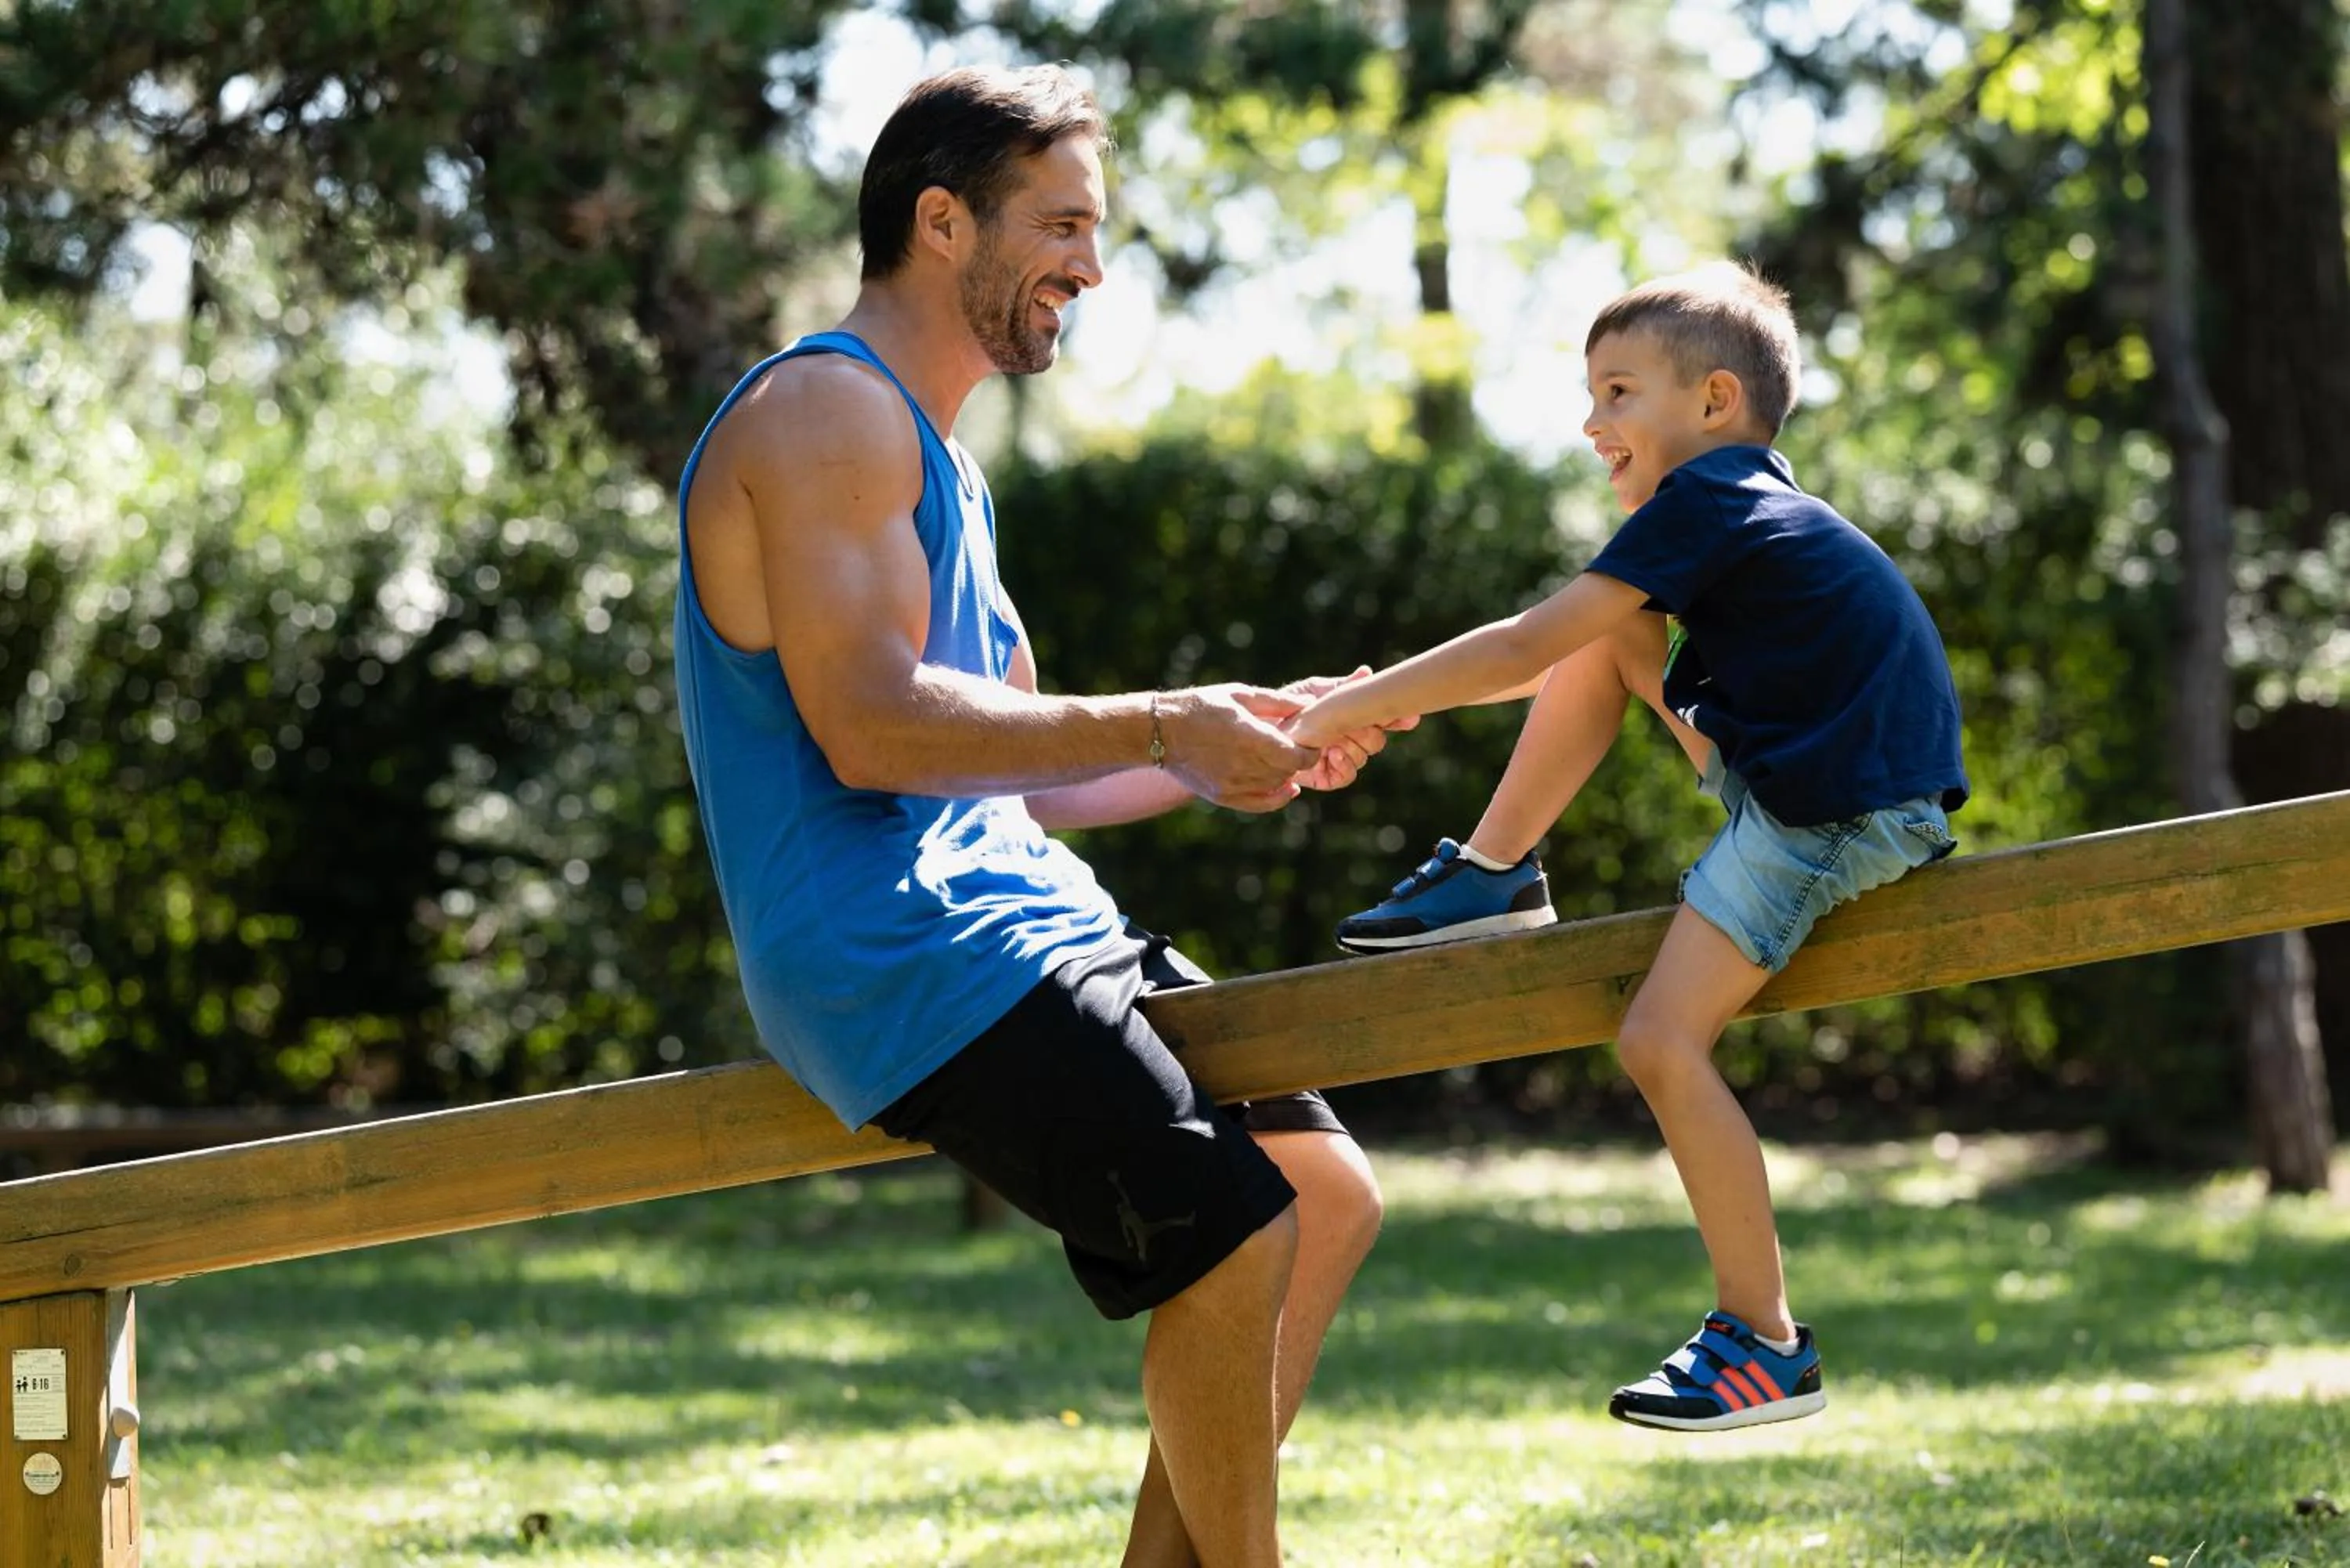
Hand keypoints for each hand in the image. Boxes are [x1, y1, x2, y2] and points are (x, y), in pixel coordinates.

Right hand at [1157, 684, 1318, 809]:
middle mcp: (1242, 765)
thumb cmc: (1201, 706)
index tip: (1312, 743)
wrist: (1160, 731)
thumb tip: (1308, 705)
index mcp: (1249, 737)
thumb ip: (1277, 702)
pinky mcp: (1222, 796)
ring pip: (1276, 786)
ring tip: (1285, 760)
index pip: (1295, 756)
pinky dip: (1277, 798)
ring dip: (1286, 774)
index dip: (1310, 752)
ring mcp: (1232, 784)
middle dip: (1299, 761)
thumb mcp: (1239, 696)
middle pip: (1288, 771)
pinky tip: (1286, 788)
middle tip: (1301, 748)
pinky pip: (1260, 804)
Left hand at [1278, 667, 1417, 787]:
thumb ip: (1344, 687)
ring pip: (1362, 758)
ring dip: (1352, 749)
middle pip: (1376, 741)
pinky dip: (1343, 766)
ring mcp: (1337, 758)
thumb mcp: (1316, 691)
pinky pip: (1345, 777)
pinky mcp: (1324, 777)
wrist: (1263, 727)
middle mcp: (1348, 738)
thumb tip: (1367, 672)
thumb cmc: (1289, 704)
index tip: (1410, 719)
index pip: (1383, 719)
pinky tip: (1332, 755)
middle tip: (1354, 726)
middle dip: (1368, 734)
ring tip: (1334, 741)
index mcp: (1351, 716)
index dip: (1398, 719)